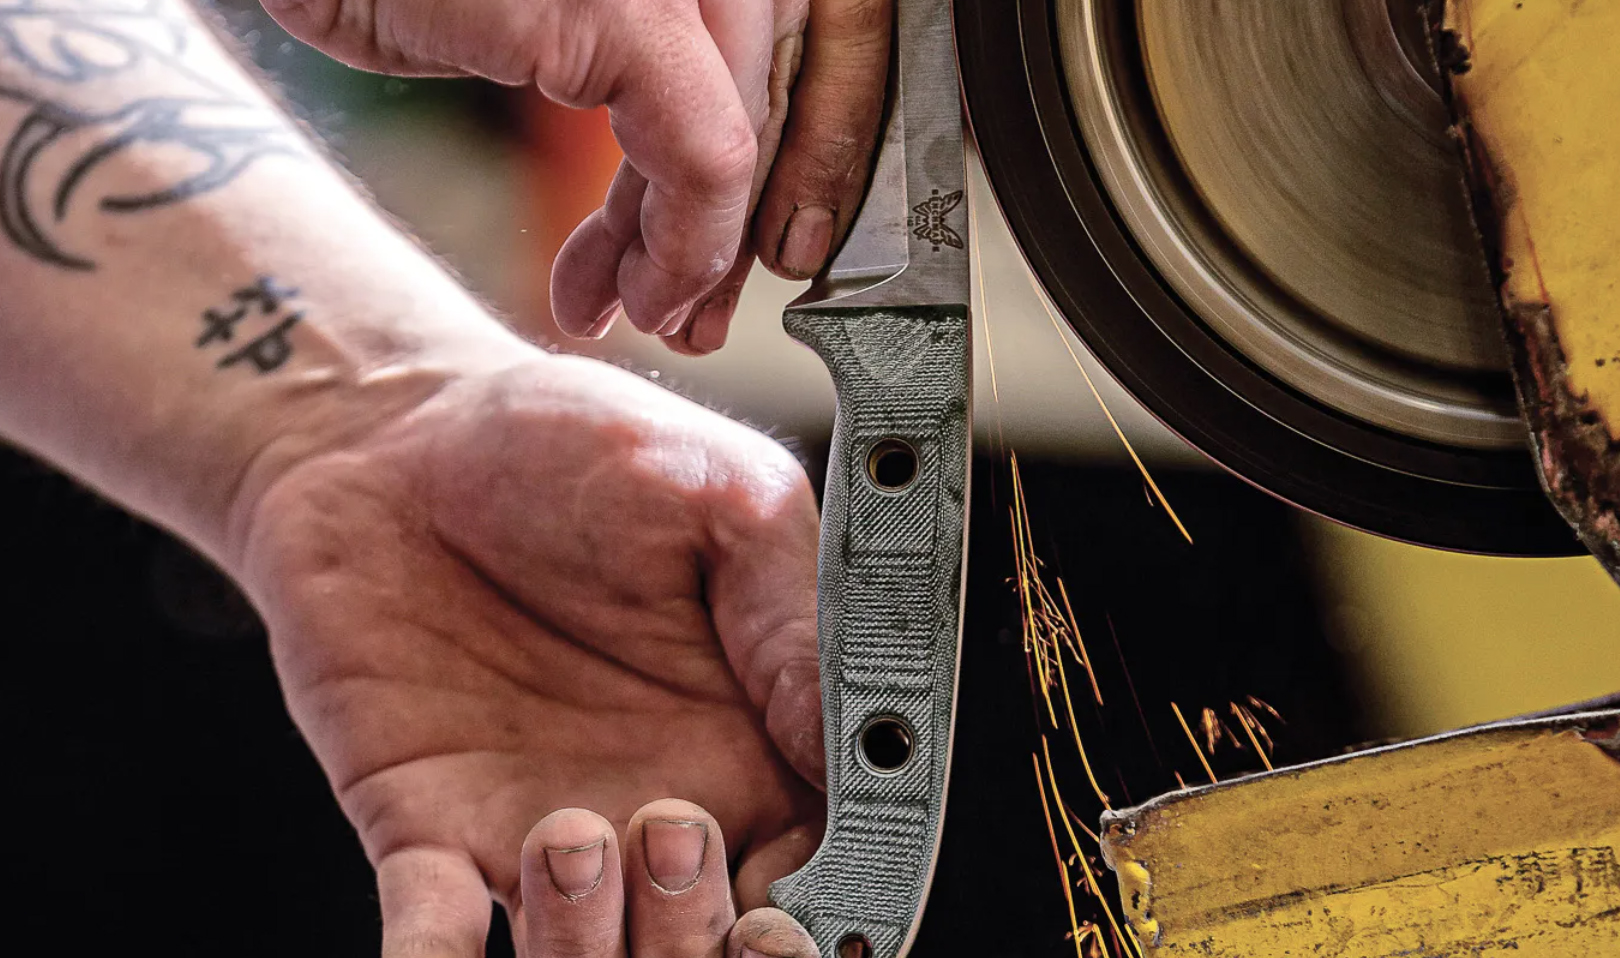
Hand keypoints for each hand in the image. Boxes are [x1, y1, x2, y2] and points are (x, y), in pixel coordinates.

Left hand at [232, 351, 826, 953]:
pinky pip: (435, 942)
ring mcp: (540, 831)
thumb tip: (860, 743)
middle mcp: (656, 804)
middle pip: (708, 947)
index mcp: (753, 738)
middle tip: (675, 838)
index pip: (822, 865)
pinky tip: (440, 950)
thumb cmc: (564, 444)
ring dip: (588, 946)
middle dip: (702, 935)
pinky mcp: (428, 830)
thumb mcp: (716, 497)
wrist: (391, 433)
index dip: (826, 903)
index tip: (799, 898)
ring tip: (570, 834)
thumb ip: (791, 617)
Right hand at [258, 0, 892, 353]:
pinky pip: (707, 153)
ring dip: (708, 249)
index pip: (788, 53)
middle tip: (694, 312)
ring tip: (656, 316)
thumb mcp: (530, 20)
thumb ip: (622, 75)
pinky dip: (689, 242)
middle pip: (779, 94)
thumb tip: (674, 188)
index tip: (745, 246)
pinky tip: (645, 293)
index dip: (785, 162)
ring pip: (755, 130)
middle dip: (738, 221)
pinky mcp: (631, 8)